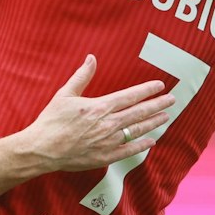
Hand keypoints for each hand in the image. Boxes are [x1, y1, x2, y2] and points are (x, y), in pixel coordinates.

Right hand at [19, 56, 175, 173]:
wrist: (42, 149)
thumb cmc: (51, 121)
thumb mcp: (64, 94)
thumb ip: (81, 76)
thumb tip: (91, 58)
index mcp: (99, 107)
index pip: (130, 96)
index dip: (147, 90)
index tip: (160, 86)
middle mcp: (108, 124)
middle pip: (139, 112)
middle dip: (158, 105)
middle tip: (171, 100)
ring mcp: (108, 141)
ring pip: (137, 130)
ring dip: (153, 123)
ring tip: (166, 117)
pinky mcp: (105, 156)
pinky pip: (129, 150)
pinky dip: (142, 145)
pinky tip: (151, 141)